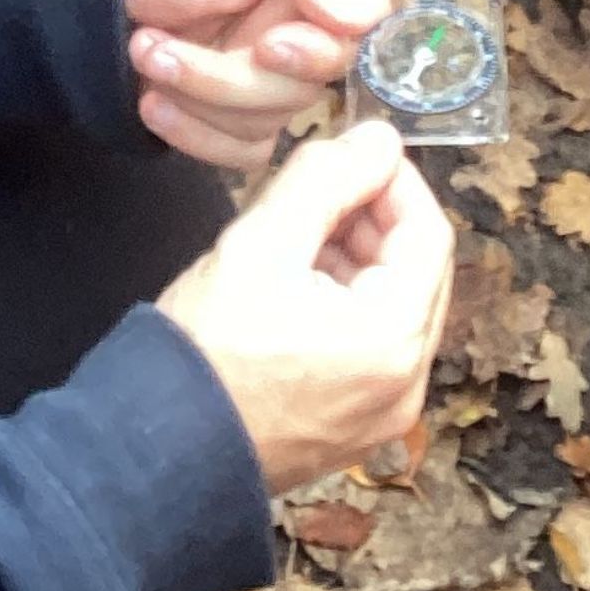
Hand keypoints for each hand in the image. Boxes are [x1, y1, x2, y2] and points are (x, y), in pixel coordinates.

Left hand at [124, 0, 388, 170]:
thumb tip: (364, 14)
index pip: (355, 37)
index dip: (315, 52)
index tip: (267, 44)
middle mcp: (304, 36)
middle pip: (303, 91)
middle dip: (224, 75)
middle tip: (156, 44)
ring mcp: (271, 84)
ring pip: (267, 124)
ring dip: (194, 96)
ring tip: (144, 53)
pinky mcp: (238, 121)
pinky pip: (242, 152)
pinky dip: (192, 132)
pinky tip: (152, 101)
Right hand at [155, 123, 455, 491]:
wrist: (160, 451)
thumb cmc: (206, 349)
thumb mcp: (260, 242)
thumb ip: (326, 179)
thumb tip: (380, 139)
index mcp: (393, 338)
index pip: (428, 232)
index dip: (394, 181)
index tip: (351, 154)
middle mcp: (405, 384)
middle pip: (418, 273)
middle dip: (375, 221)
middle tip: (318, 193)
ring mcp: (383, 415)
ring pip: (395, 310)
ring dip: (359, 262)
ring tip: (296, 238)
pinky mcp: (356, 431)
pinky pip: (373, 351)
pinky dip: (348, 308)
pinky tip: (295, 290)